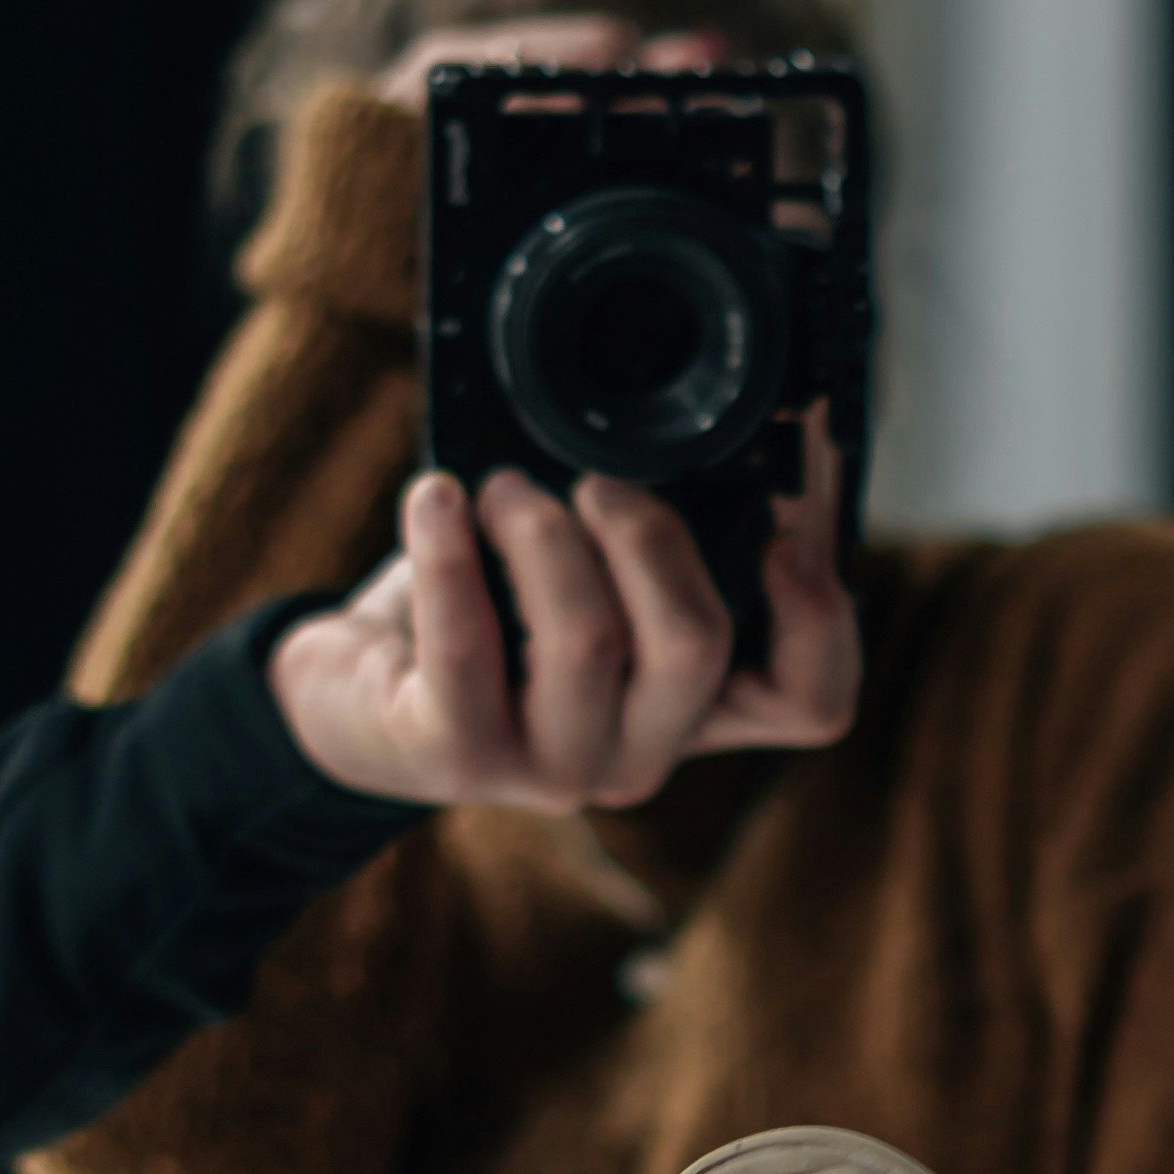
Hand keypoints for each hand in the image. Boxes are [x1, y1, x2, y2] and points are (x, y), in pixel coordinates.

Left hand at [268, 417, 859, 809]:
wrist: (354, 690)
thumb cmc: (490, 612)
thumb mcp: (587, 568)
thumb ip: (656, 525)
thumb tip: (726, 407)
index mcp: (696, 705)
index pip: (810, 701)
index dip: (819, 618)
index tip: (780, 530)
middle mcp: (640, 751)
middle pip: (696, 648)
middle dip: (648, 534)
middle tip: (594, 482)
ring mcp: (552, 766)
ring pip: (587, 640)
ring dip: (539, 530)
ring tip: (497, 487)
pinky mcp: (456, 755)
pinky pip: (468, 644)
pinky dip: (450, 548)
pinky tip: (435, 497)